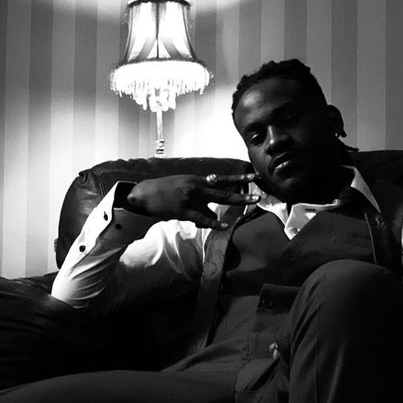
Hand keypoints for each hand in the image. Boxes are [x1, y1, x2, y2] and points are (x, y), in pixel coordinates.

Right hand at [125, 173, 253, 227]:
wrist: (144, 193)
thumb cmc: (164, 190)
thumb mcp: (183, 185)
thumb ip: (200, 195)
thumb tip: (212, 212)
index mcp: (197, 179)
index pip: (223, 179)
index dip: (239, 178)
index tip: (254, 176)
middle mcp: (197, 187)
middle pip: (225, 193)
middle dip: (242, 196)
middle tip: (258, 197)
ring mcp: (191, 199)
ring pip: (215, 207)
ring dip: (225, 215)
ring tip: (239, 216)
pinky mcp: (184, 211)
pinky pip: (203, 219)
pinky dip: (215, 223)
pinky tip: (225, 226)